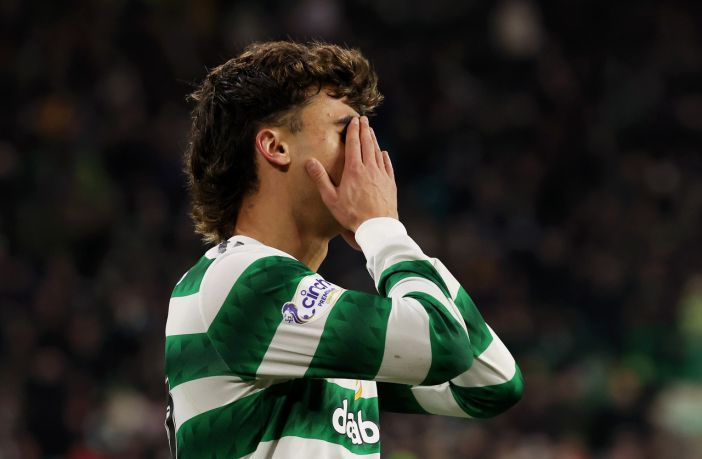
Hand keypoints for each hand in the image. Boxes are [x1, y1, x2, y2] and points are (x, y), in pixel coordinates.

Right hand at [306, 116, 397, 236]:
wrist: (377, 227)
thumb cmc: (352, 215)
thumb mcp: (331, 198)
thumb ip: (320, 178)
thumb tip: (309, 162)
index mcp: (354, 170)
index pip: (354, 144)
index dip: (353, 131)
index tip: (354, 121)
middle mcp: (369, 168)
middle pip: (367, 144)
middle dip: (364, 130)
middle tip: (364, 119)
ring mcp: (382, 175)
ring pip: (377, 152)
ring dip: (374, 140)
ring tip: (371, 131)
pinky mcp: (390, 184)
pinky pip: (388, 166)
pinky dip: (384, 157)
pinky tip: (383, 153)